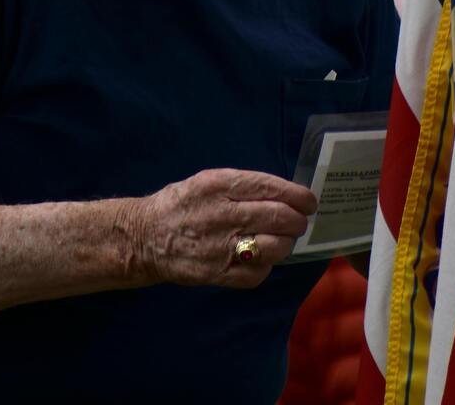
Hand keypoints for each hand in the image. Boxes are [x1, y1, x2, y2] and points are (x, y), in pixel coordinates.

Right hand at [133, 169, 316, 288]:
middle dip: (297, 220)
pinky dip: (267, 265)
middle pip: (277, 217)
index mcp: (219, 185)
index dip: (296, 195)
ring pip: (273, 247)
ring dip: (285, 243)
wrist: (145, 236)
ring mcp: (219, 247)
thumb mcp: (208, 180)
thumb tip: (284, 194)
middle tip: (300, 222)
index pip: (269, 187)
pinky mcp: (216, 274)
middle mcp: (221, 214)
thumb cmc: (183, 203)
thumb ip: (243, 186)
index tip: (310, 201)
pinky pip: (257, 273)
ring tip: (282, 239)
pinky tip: (261, 256)